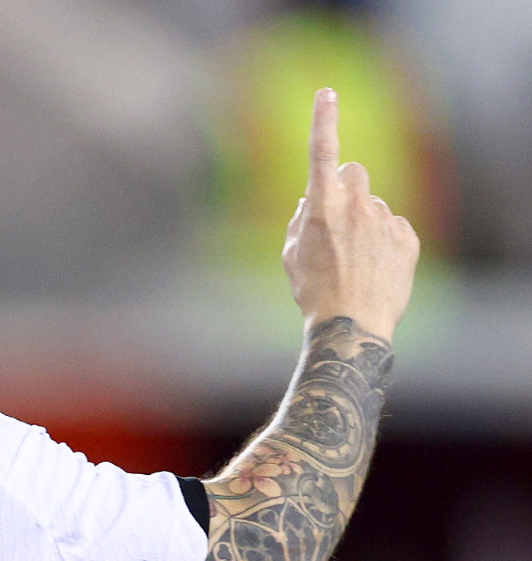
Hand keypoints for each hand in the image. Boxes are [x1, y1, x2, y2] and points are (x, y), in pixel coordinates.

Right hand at [282, 89, 418, 341]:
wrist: (352, 324)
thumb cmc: (314, 291)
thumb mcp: (292, 254)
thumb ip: (301, 220)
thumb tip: (312, 202)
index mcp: (321, 207)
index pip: (323, 153)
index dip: (324, 120)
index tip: (327, 94)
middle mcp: (356, 206)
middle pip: (355, 173)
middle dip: (347, 187)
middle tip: (339, 218)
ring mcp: (385, 221)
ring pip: (375, 205)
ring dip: (365, 221)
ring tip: (357, 259)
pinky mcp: (408, 238)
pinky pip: (395, 226)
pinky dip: (385, 241)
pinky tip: (375, 267)